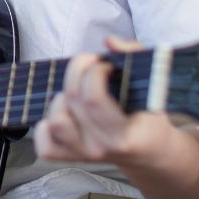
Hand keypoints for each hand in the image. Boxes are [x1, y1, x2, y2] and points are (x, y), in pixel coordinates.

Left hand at [35, 37, 170, 165]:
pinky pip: (44, 143)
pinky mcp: (70, 157)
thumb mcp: (154, 86)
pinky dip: (46, 125)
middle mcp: (100, 148)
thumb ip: (134, 56)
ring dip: (63, 97)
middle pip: (72, 101)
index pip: (93, 99)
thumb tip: (109, 41)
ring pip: (55, 120)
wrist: (151, 154)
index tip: (106, 65)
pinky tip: (65, 112)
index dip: (94, 71)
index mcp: (123, 135)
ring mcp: (83, 154)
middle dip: (78, 70)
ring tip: (80, 91)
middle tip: (92, 67)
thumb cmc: (150, 116)